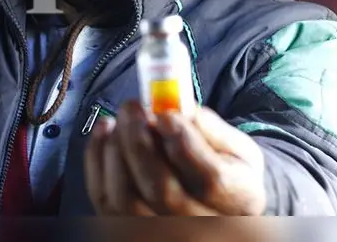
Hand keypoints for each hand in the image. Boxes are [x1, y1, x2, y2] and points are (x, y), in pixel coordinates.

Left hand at [83, 100, 266, 215]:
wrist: (220, 205)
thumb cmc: (227, 170)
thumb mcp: (238, 147)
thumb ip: (213, 129)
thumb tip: (177, 108)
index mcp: (239, 200)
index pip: (210, 180)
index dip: (183, 144)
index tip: (164, 114)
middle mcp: (202, 226)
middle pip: (161, 191)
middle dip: (140, 143)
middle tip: (132, 107)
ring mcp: (163, 232)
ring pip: (126, 199)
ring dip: (116, 151)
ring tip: (120, 120)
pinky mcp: (130, 229)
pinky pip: (103, 198)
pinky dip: (97, 160)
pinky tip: (106, 132)